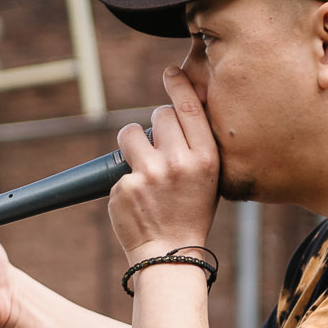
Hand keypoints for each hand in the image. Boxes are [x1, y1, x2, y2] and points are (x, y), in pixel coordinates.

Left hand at [109, 67, 220, 261]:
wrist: (169, 255)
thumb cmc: (190, 214)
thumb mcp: (208, 179)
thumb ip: (195, 147)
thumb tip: (176, 111)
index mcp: (205, 159)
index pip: (190, 108)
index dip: (179, 85)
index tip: (170, 72)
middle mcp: (179, 162)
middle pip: (160, 115)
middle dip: (155, 125)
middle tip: (158, 147)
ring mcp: (149, 174)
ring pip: (131, 133)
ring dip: (132, 143)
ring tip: (142, 166)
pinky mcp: (125, 186)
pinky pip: (119, 167)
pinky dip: (124, 179)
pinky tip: (138, 200)